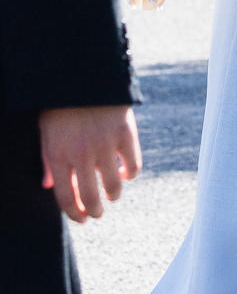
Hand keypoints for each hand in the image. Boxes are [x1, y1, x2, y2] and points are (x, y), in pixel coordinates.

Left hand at [38, 105, 141, 222]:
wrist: (85, 73)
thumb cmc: (61, 104)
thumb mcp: (46, 131)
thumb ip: (47, 160)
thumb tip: (49, 186)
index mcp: (57, 154)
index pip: (65, 198)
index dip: (74, 214)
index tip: (81, 219)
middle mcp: (81, 154)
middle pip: (91, 198)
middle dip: (95, 212)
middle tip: (98, 212)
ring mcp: (105, 145)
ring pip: (114, 187)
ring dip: (113, 195)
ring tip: (112, 194)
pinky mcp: (125, 134)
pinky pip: (133, 166)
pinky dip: (131, 174)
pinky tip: (126, 172)